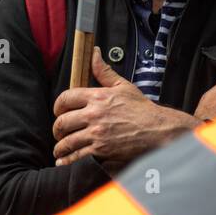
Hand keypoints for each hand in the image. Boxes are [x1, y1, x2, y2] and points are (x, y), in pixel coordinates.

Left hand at [52, 48, 196, 168]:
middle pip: (62, 122)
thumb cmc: (142, 109)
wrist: (158, 129)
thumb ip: (103, 72)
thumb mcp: (123, 86)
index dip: (57, 107)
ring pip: (67, 141)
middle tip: (59, 133)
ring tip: (60, 149)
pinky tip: (64, 161)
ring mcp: (97, 133)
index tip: (58, 112)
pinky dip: (67, 160)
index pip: (65, 99)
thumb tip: (94, 53)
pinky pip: (77, 156)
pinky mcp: (101, 150)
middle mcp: (94, 114)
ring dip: (60, 147)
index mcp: (97, 97)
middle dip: (57, 129)